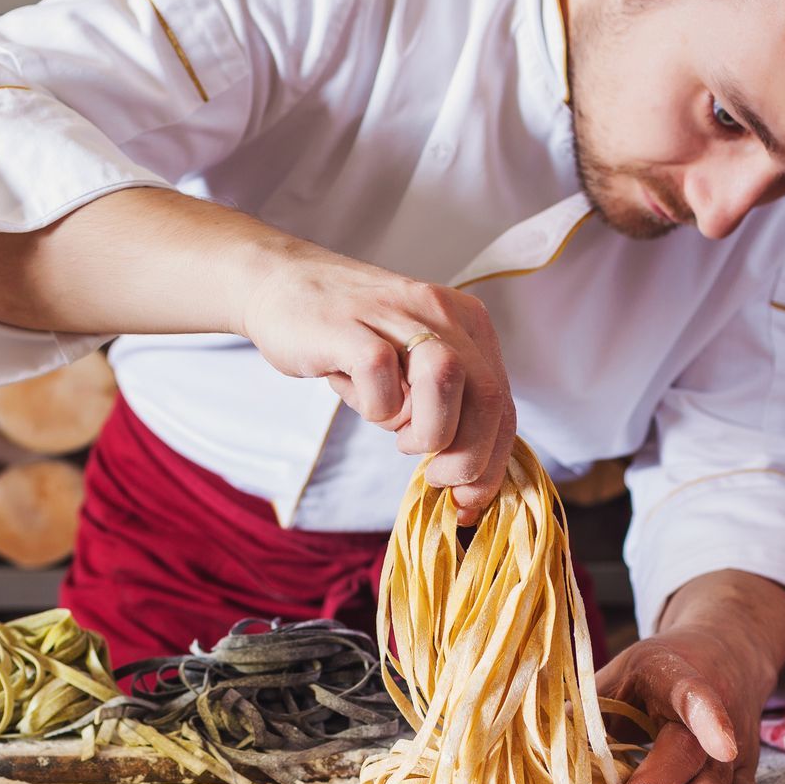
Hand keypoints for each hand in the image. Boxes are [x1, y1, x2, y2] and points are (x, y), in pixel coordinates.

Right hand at [239, 246, 515, 522]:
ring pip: (447, 378)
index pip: (503, 403)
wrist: (281, 283)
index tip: (469, 500)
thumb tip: (465, 480)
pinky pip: (381, 375)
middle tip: (438, 480)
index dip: (492, 462)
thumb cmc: (349, 339)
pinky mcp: (350, 325)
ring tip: (404, 439)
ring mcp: (397, 316)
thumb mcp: (409, 368)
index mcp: (466, 325)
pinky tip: (365, 403)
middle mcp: (442, 314)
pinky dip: (377, 408)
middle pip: (488, 396)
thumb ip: (444, 407)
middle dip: (469, 458)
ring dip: (432, 432)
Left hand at [593, 572, 784, 783]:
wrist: (726, 651)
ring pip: (718, 781)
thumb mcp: (625, 669)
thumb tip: (533, 736)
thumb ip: (590, 703)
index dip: (707, 717)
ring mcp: (730, 745)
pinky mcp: (738, 769)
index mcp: (678, 680)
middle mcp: (713, 715)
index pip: (694, 697)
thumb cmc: (663, 667)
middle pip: (686, 755)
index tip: (720, 744)